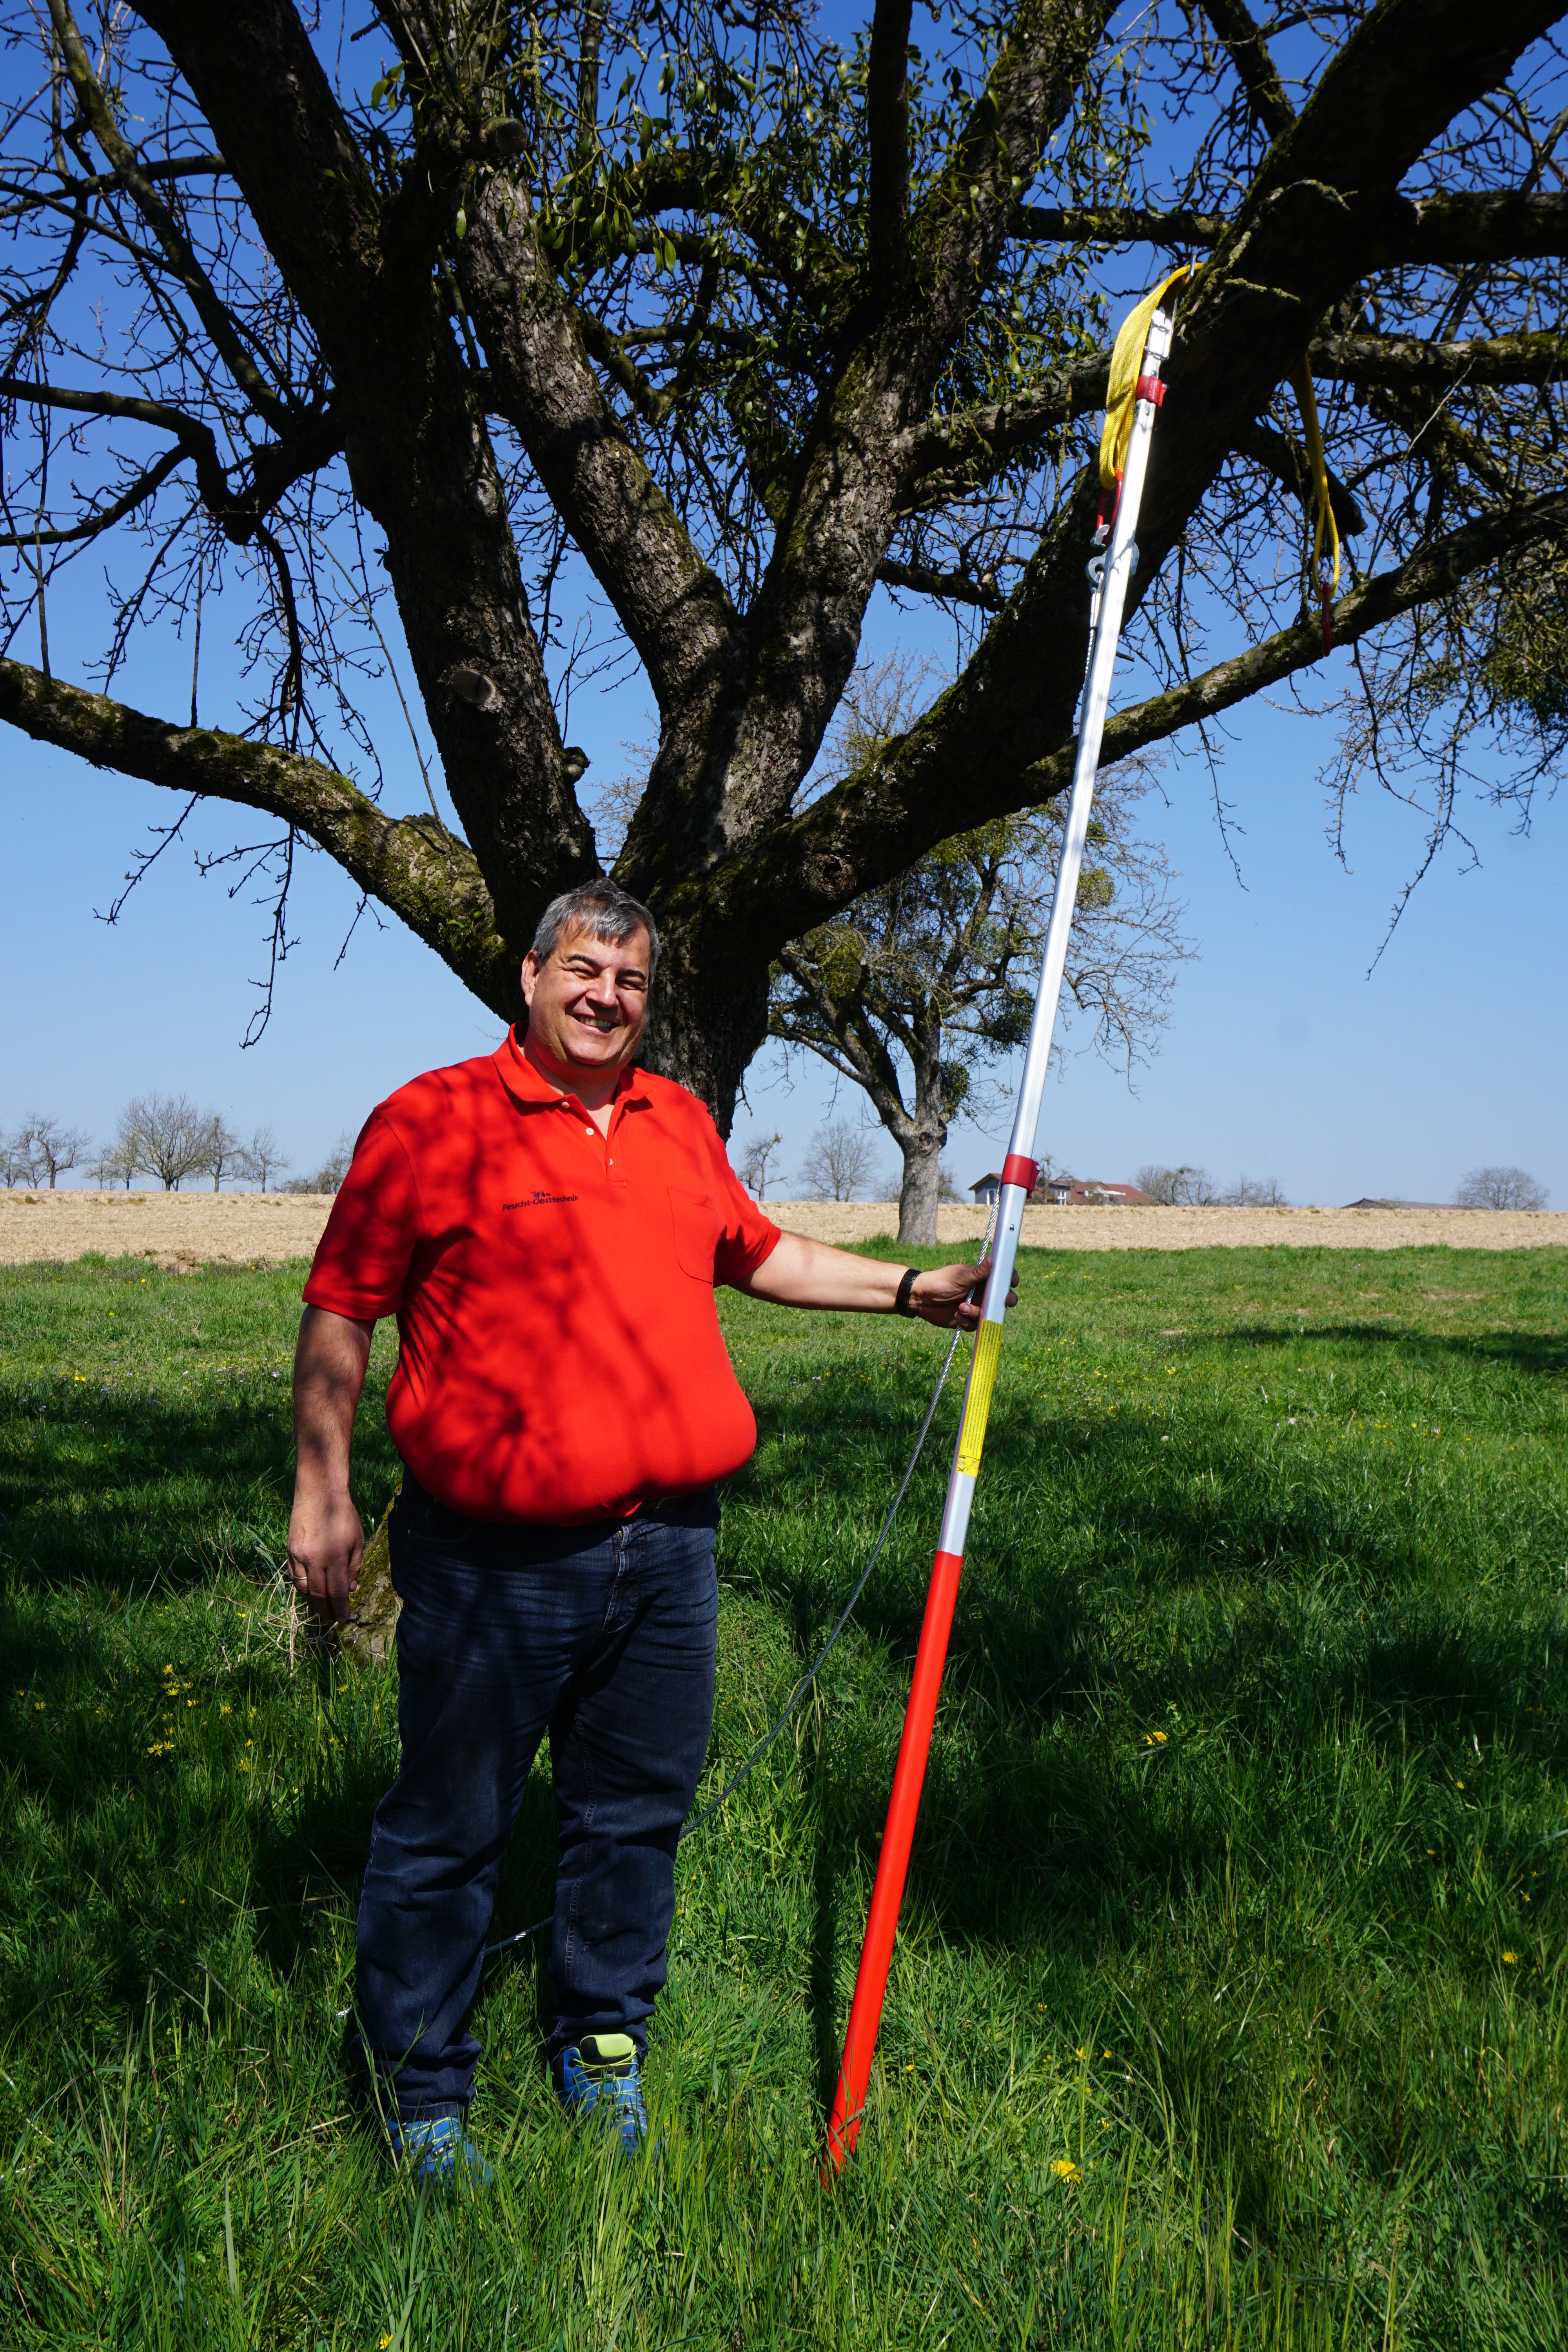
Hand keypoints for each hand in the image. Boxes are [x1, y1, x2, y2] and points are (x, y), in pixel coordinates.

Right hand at [286, 1482, 364, 1621]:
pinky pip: (295, 1577)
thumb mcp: (357, 1540)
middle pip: (318, 1595)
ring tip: (322, 1609)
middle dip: (326, 1611)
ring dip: (313, 1602)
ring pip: (304, 1588)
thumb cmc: (343, 1515)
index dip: (341, 1608)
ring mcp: (299, 1555)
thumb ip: (354, 1567)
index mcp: (335, 1557)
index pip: (337, 1592)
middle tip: (332, 1619)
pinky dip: (303, 1588)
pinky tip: (310, 1592)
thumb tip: (350, 1590)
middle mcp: (315, 1559)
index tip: (344, 1619)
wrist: (318, 1493)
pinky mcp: (289, 1551)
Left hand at [910, 1256, 1018, 1329]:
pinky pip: (975, 1325)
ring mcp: (976, 1306)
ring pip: (988, 1314)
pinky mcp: (967, 1319)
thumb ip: (977, 1272)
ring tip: (961, 1308)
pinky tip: (956, 1315)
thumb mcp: (959, 1277)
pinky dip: (967, 1322)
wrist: (920, 1299)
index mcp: (981, 1278)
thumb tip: (992, 1259)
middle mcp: (981, 1293)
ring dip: (976, 1313)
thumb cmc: (939, 1282)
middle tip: (1005, 1302)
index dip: (1010, 1280)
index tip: (1012, 1283)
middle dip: (1005, 1302)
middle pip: (1001, 1299)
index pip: (1001, 1278)